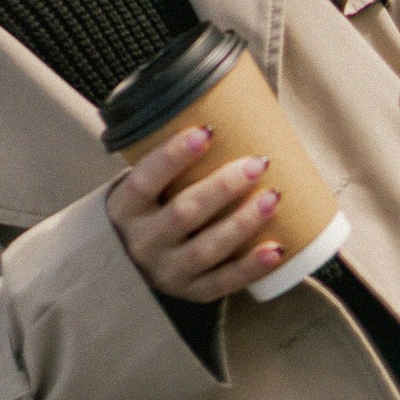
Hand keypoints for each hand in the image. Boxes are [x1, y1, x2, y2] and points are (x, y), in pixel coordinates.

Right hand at [107, 126, 283, 303]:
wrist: (123, 268)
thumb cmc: (144, 210)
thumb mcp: (138, 187)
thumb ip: (166, 159)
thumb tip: (218, 106)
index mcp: (124, 209)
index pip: (145, 179)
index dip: (173, 156)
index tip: (206, 131)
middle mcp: (142, 243)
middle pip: (184, 213)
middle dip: (223, 187)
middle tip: (258, 163)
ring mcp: (166, 273)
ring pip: (207, 249)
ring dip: (243, 223)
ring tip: (273, 197)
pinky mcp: (190, 293)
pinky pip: (223, 283)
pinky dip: (251, 267)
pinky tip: (276, 248)